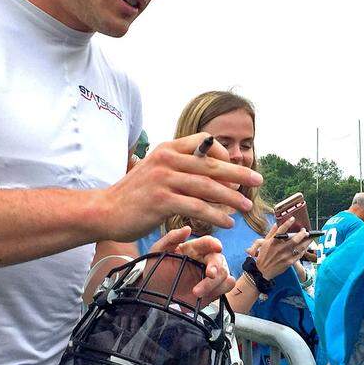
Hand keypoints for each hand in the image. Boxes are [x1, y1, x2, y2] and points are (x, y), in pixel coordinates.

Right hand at [98, 133, 262, 242]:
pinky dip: (215, 215)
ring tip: (246, 207)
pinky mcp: (161, 201)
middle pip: (211, 165)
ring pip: (207, 187)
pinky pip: (196, 207)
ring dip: (231, 198)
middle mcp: (166, 160)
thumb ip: (181, 168)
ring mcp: (163, 180)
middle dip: (238, 174)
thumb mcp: (157, 172)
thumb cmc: (135, 195)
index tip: (236, 169)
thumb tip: (214, 174)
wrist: (105, 211)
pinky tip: (227, 222)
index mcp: (167, 149)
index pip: (204, 142)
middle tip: (258, 181)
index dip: (224, 154)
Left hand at [147, 226, 234, 300]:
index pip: (207, 242)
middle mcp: (204, 260)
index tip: (216, 246)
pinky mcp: (213, 289)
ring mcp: (209, 275)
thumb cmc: (155, 272)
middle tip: (210, 274)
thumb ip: (171, 238)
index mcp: (193, 248)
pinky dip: (223, 288)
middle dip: (216, 266)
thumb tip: (187, 228)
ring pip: (224, 273)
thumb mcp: (157, 253)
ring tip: (196, 293)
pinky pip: (227, 285)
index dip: (213, 243)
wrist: (153, 296)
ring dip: (214, 283)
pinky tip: (210, 293)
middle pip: (218, 258)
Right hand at [252, 217, 309, 279]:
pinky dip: (303, 250)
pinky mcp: (289, 262)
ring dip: (306, 242)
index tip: (293, 218)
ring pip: (299, 247)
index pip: (281, 230)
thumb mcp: (262, 243)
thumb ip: (271, 233)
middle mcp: (280, 248)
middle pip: (294, 239)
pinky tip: (305, 247)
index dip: (287, 223)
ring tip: (310, 238)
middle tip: (305, 231)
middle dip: (302, 234)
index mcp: (272, 242)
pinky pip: (299, 255)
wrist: (262, 271)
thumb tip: (276, 224)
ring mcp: (285, 255)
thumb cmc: (262, 256)